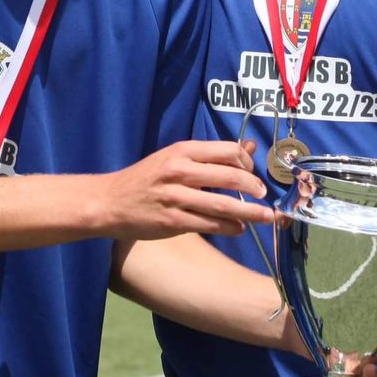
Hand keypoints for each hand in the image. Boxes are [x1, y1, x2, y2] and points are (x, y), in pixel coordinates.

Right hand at [96, 140, 275, 239]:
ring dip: (250, 212)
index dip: (247, 164)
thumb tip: (248, 148)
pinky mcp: (172, 222)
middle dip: (254, 188)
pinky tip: (239, 228)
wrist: (109, 202)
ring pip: (223, 205)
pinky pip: (209, 225)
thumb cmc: (145, 179)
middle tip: (264, 196)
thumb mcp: (174, 158)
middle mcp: (180, 171)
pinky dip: (229, 227)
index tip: (252, 174)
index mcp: (182, 151)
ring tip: (266, 217)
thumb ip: (210, 156)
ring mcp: (176, 197)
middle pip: (230, 177)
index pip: (227, 151)